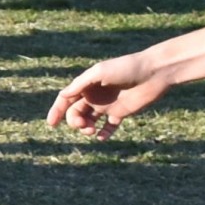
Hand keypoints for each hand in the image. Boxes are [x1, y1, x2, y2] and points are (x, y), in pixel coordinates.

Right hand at [47, 49, 177, 139]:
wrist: (153, 72)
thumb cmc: (126, 67)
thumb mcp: (100, 72)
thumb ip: (81, 84)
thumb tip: (63, 95)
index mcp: (87, 84)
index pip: (66, 99)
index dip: (56, 111)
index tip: (51, 124)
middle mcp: (94, 95)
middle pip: (75, 112)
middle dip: (75, 121)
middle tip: (83, 125)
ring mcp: (107, 105)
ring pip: (89, 121)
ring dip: (86, 128)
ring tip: (91, 131)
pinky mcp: (121, 112)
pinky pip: (108, 127)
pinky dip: (103, 133)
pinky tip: (101, 137)